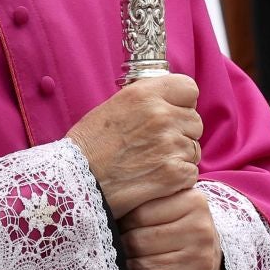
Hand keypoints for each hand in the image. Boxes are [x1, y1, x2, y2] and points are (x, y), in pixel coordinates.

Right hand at [65, 76, 201, 219]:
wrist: (74, 181)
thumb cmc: (90, 145)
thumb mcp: (114, 106)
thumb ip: (146, 100)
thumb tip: (170, 101)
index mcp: (145, 94)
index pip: (189, 89)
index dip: (182, 103)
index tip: (172, 113)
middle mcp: (161, 115)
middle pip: (194, 120)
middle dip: (181, 132)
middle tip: (157, 145)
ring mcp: (170, 144)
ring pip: (194, 148)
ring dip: (179, 157)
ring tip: (151, 163)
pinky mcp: (174, 173)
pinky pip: (191, 172)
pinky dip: (177, 179)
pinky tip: (154, 179)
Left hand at [120, 188, 223, 269]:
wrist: (208, 258)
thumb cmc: (177, 227)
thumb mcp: (168, 204)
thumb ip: (144, 200)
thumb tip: (107, 212)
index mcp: (193, 202)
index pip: (140, 214)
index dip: (122, 223)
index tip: (117, 228)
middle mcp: (201, 230)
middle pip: (139, 242)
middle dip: (120, 248)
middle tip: (112, 250)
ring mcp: (201, 261)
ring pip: (144, 268)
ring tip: (118, 266)